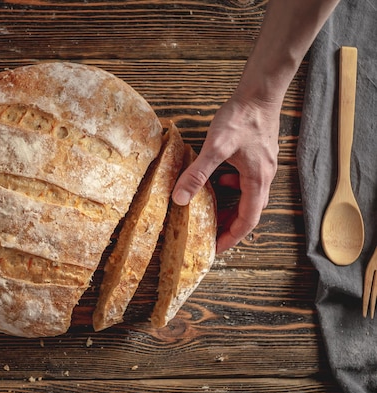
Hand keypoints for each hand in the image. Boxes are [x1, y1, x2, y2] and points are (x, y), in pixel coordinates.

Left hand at [172, 93, 280, 252]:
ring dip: (230, 206)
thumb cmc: (242, 118)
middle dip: (229, 225)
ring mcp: (262, 166)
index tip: (216, 248)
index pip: (247, 221)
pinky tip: (217, 177)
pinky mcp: (257, 155)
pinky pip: (245, 180)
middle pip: (249, 212)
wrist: (259, 93)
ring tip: (210, 211)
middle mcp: (264, 177)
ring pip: (247, 196)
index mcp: (257, 181)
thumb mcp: (215, 147)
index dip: (232, 238)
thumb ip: (197, 174)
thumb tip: (179, 198)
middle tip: (210, 234)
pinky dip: (231, 185)